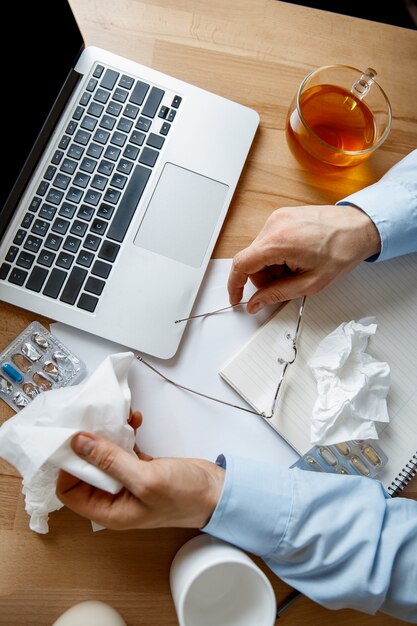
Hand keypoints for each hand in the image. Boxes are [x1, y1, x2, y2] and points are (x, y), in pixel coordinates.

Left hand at [56, 412, 224, 529]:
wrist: (217, 492)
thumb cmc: (186, 496)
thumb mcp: (146, 479)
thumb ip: (111, 461)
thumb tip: (79, 444)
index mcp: (110, 511)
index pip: (70, 490)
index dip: (69, 466)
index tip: (74, 441)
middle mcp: (115, 498)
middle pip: (85, 469)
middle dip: (88, 444)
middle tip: (92, 421)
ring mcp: (128, 481)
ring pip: (104, 455)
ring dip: (108, 434)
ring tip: (117, 416)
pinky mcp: (141, 467)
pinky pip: (123, 448)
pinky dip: (125, 433)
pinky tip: (133, 420)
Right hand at [228, 204, 380, 311]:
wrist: (360, 227)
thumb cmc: (342, 250)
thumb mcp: (310, 283)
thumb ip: (277, 294)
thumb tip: (256, 303)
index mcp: (277, 241)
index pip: (241, 265)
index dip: (235, 285)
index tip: (237, 298)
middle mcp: (273, 225)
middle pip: (251, 260)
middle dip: (263, 278)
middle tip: (285, 285)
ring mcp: (277, 218)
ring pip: (260, 252)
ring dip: (272, 267)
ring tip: (298, 268)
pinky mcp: (283, 216)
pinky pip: (269, 241)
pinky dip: (278, 255)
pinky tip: (298, 257)